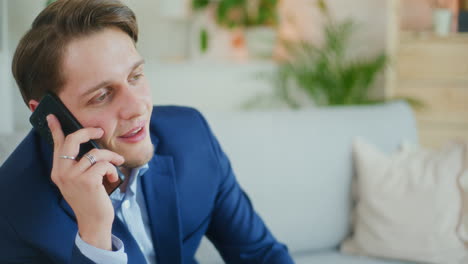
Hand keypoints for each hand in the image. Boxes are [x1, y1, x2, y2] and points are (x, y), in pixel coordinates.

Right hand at [46, 114, 123, 249]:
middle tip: (100, 131)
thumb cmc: (91, 199)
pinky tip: (113, 178)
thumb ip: (79, 164)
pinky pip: (104, 164)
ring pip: (95, 153)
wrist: (94, 222)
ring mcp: (73, 176)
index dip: (56, 129)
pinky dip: (112, 169)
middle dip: (88, 132)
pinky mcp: (87, 180)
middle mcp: (62, 172)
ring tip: (117, 163)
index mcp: (58, 171)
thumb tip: (90, 146)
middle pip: (72, 140)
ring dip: (111, 157)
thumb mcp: (80, 180)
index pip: (57, 145)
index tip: (53, 116)